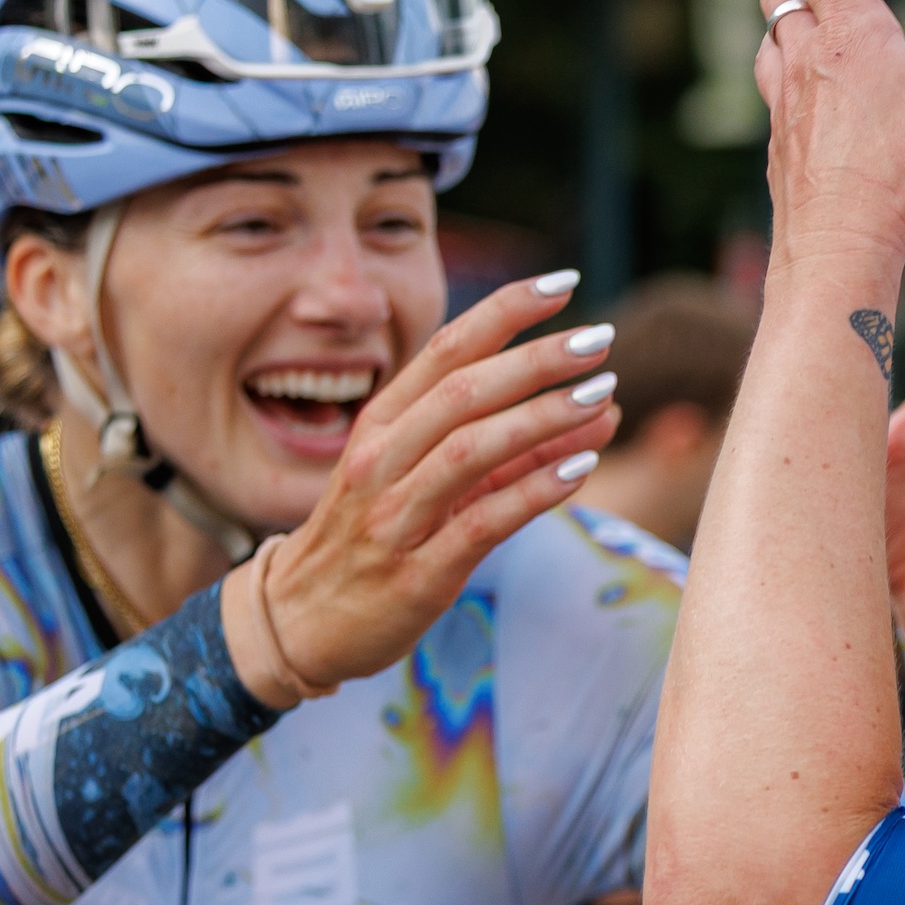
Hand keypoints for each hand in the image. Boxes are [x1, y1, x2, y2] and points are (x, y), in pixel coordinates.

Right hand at [222, 275, 619, 706]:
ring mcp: (394, 515)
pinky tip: (580, 470)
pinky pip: (480, 522)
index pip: (446, 350)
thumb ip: (514, 446)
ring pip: (470, 449)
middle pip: (464, 391)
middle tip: (600, 340)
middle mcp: (382, 459)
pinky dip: (532, 493)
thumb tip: (603, 407)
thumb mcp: (433, 480)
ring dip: (541, 418)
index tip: (563, 283)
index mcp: (381, 423)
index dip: (505, 311)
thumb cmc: (375, 537)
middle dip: (536, 359)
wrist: (301, 620)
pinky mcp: (417, 572)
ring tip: (602, 396)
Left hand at [756, 0, 904, 274]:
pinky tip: (784, 79)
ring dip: (772, 1)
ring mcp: (788, 106)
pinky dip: (775, 64)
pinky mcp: (781, 146)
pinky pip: (772, 90)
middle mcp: (810, 62)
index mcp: (854, 40)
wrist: (835, 255)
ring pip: (770, 36)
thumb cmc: (903, 188)